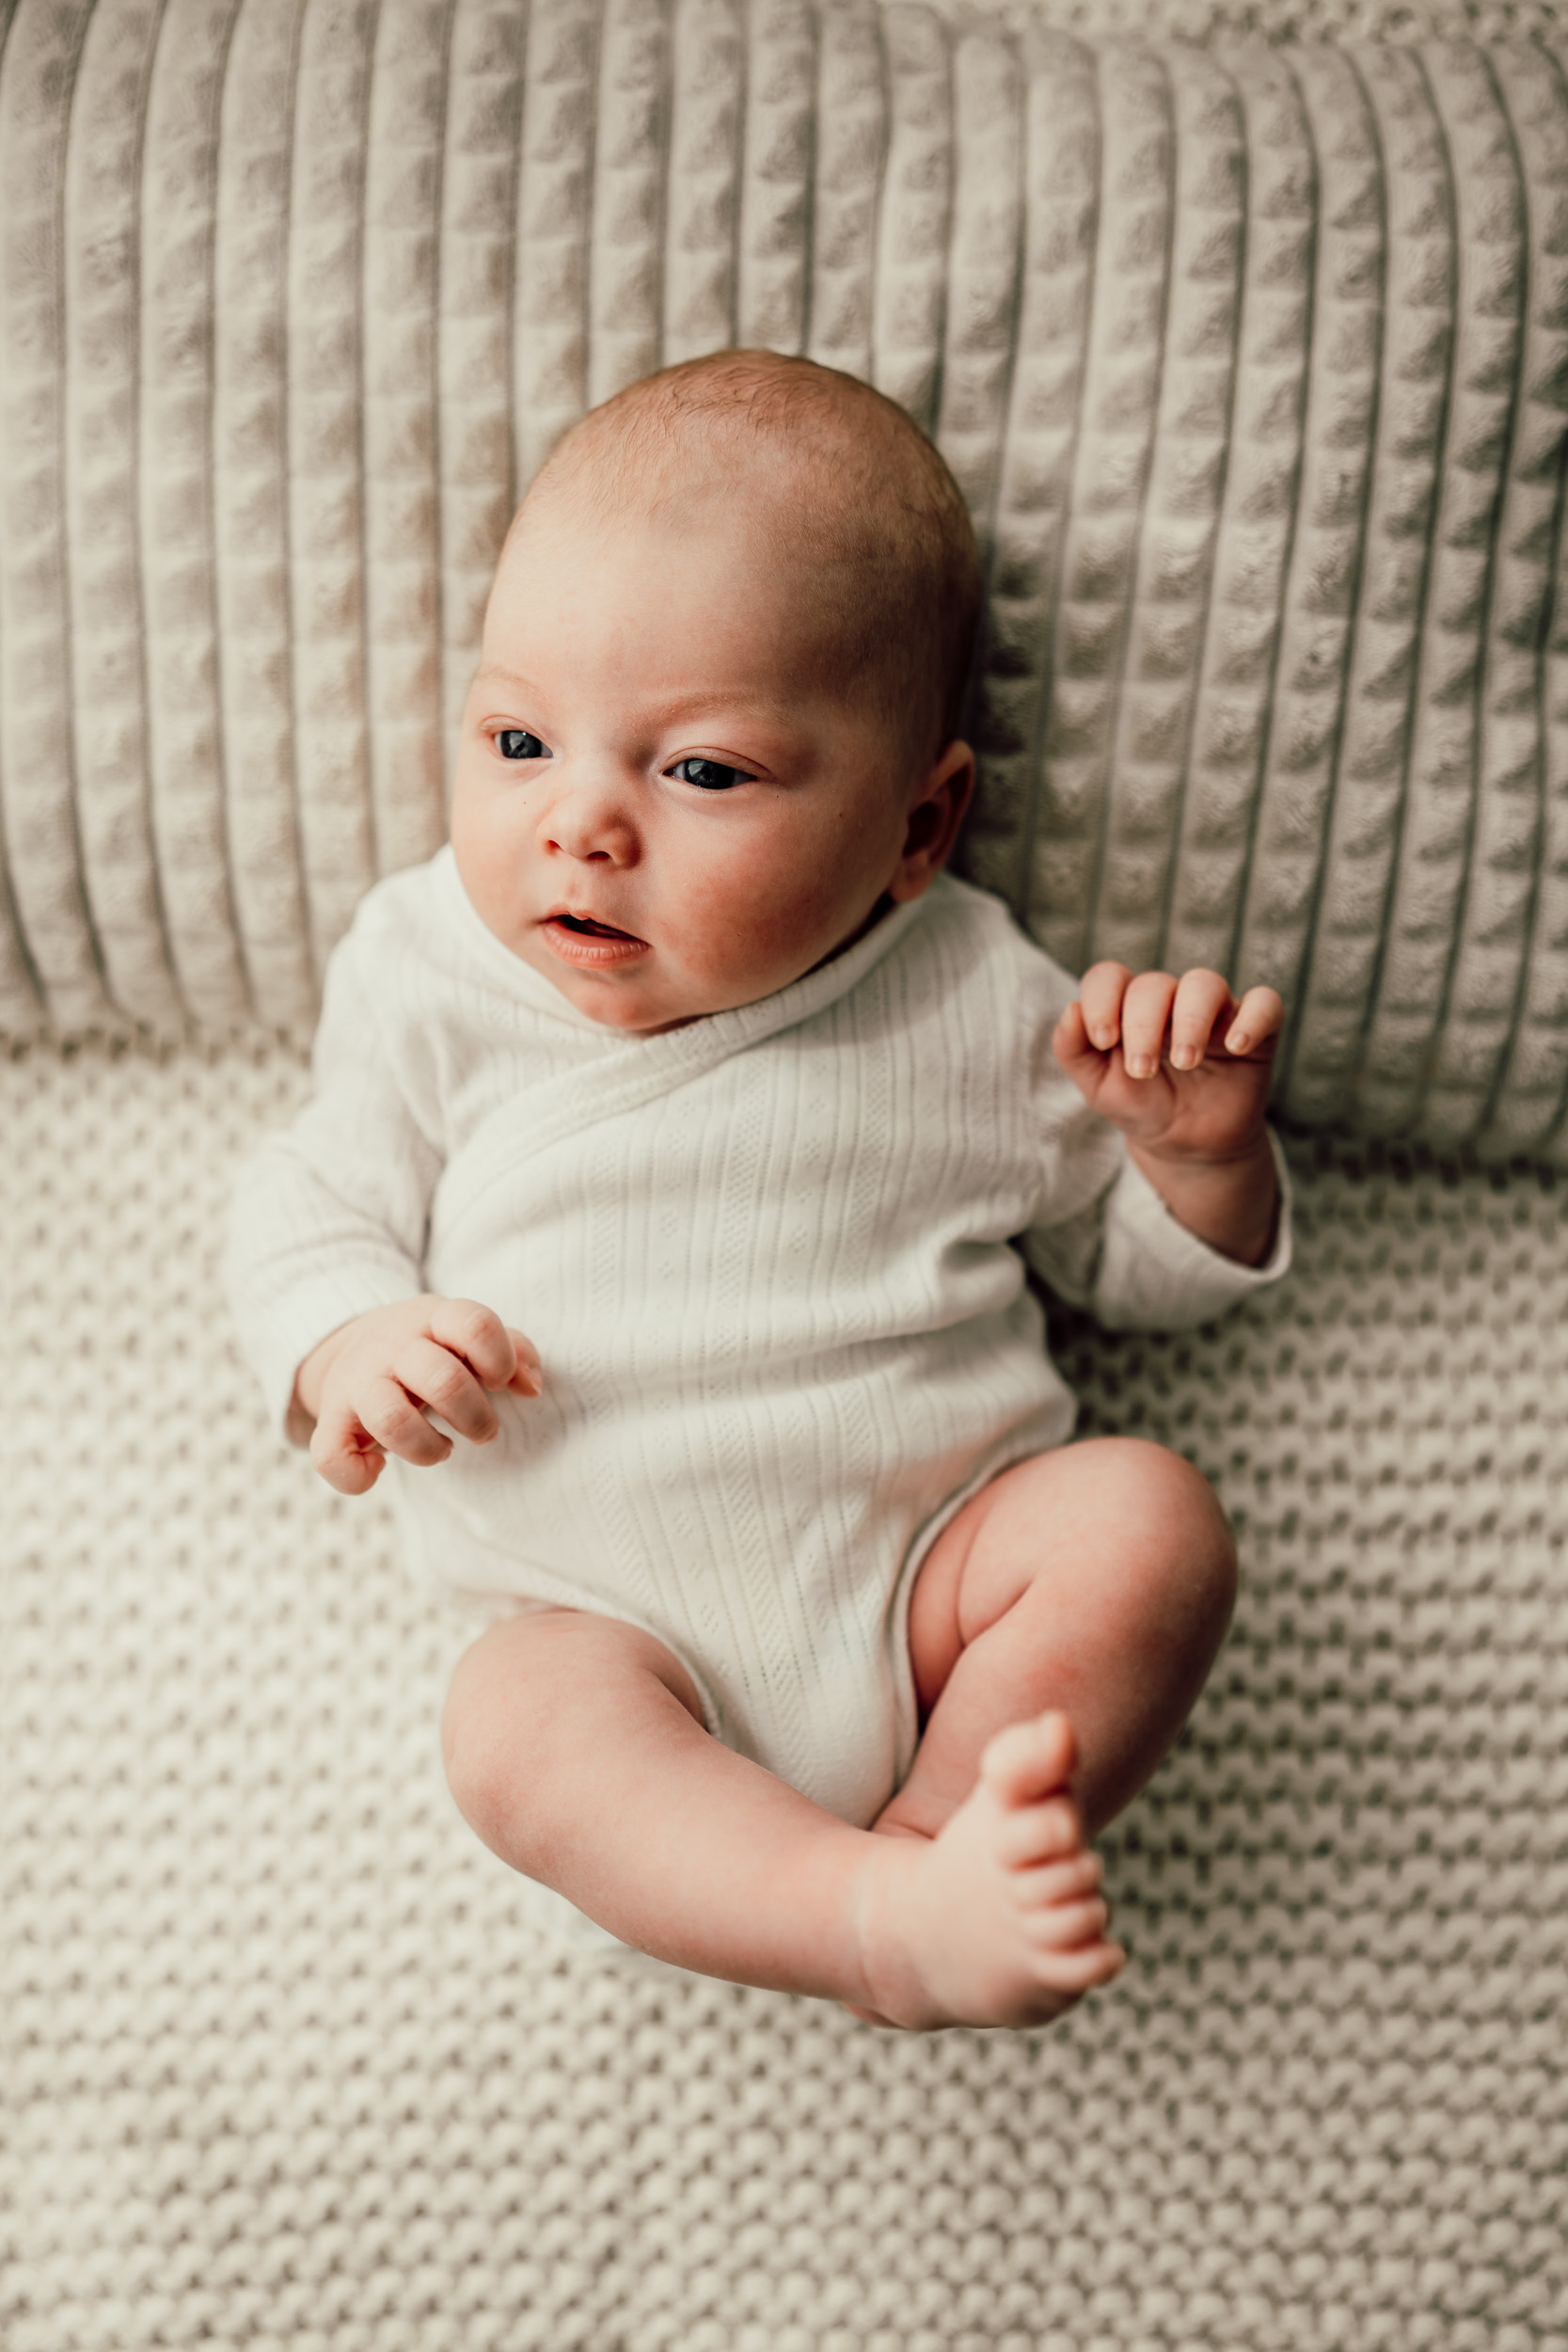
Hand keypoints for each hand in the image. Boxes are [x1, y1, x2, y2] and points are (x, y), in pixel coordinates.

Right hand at [294, 1296, 542, 1496]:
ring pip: (389, 1418)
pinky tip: (378, 1468)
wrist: (350, 1346)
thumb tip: (531, 1387)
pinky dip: (358, 1476)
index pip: (473, 1323)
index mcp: (433, 1319)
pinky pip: (330, 1456)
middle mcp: (392, 1346)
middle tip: (483, 1431)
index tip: (498, 1382)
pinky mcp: (330, 1419)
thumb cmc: (430, 1349)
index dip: (499, 1359)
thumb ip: (512, 1350)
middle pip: (442, 1379)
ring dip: (427, 1448)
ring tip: (442, 1450)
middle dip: (476, 1417)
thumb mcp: (467, 1335)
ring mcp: (357, 1382)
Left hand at [1052, 963, 1283, 1163]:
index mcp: (1127, 1006)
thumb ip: (1072, 1050)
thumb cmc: (1141, 1105)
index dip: (1102, 1000)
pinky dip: (1252, 1019)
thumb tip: (1071, 1010)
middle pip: (1155, 984)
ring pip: (1206, 983)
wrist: (1186, 1145)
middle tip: (1142, 1071)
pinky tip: (1235, 1046)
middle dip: (1143, 1025)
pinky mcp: (1256, 1030)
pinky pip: (1265, 1004)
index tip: (1103, 1041)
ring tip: (1185, 1062)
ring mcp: (1215, 1012)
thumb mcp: (1097, 1086)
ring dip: (1191, 1020)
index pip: (1110, 977)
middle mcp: (1171, 1000)